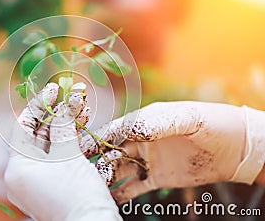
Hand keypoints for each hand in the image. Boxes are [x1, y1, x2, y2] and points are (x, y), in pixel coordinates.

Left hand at [4, 83, 121, 220]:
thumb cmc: (77, 193)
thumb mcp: (68, 155)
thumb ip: (62, 127)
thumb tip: (63, 106)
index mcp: (17, 168)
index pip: (23, 128)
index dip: (39, 105)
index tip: (54, 89)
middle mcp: (22, 176)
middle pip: (36, 136)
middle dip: (55, 114)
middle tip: (72, 96)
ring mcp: (36, 183)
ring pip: (48, 146)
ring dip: (64, 127)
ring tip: (81, 106)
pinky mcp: (51, 187)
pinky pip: (56, 159)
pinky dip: (67, 143)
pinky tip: (80, 127)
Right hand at [81, 101, 264, 203]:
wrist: (236, 148)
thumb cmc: (212, 124)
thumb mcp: (186, 118)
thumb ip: (159, 122)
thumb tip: (132, 129)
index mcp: (146, 121)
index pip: (116, 129)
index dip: (98, 138)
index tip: (81, 148)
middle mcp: (142, 140)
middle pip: (113, 151)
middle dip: (99, 161)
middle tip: (86, 175)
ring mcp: (149, 159)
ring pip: (120, 169)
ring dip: (107, 178)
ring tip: (96, 189)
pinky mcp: (157, 177)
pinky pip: (134, 186)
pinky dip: (122, 192)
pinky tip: (111, 198)